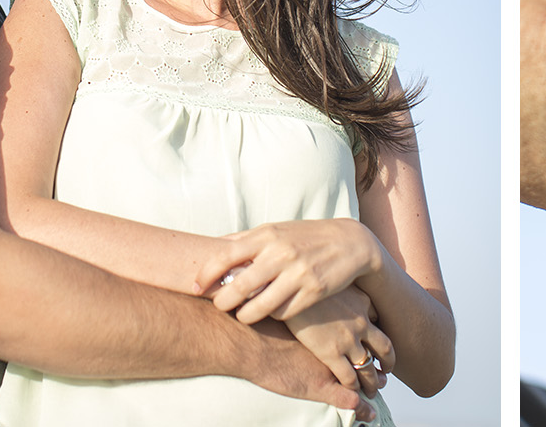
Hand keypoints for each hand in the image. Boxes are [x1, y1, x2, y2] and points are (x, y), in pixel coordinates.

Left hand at [197, 219, 382, 324]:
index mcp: (267, 235)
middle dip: (223, 302)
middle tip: (219, 307)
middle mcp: (281, 253)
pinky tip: (273, 310)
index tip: (195, 288)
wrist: (350, 242)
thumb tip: (210, 246)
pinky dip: (273, 315)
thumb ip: (244, 240)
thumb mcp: (276, 230)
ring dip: (246, 315)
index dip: (206, 274)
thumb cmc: (305, 237)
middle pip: (239, 287)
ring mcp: (298, 273)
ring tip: (243, 314)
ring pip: (259, 307)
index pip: (225, 256)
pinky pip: (283, 313)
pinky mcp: (313, 292)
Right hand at [285, 285, 396, 396]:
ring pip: (368, 367)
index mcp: (362, 301)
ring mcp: (348, 339)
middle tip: (386, 372)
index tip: (378, 344)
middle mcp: (360, 321)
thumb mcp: (330, 279)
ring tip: (373, 389)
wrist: (284, 292)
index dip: (379, 335)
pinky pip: (349, 377)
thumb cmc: (303, 282)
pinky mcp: (331, 354)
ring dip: (372, 382)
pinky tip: (352, 392)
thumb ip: (341, 288)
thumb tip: (341, 291)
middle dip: (387, 362)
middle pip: (384, 348)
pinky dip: (353, 387)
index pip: (379, 322)